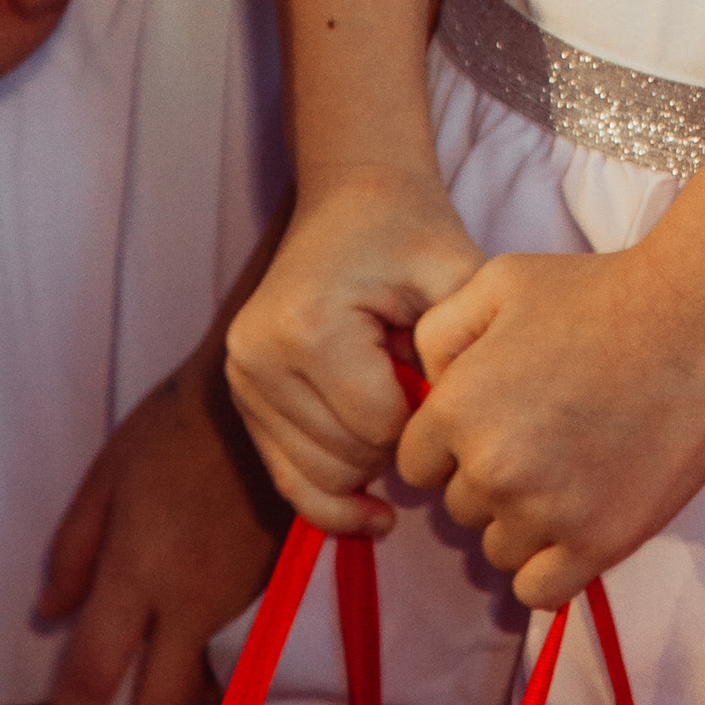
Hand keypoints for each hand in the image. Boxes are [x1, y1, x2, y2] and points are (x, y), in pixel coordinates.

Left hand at [28, 357, 283, 704]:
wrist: (277, 395)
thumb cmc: (180, 423)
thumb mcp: (108, 474)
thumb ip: (74, 549)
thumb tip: (50, 614)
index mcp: (138, 573)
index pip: (93, 672)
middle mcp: (191, 601)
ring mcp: (240, 598)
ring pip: (203, 673)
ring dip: (174, 697)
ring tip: (148, 698)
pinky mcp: (275, 585)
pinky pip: (234, 638)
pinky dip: (209, 654)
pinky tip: (194, 638)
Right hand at [226, 168, 483, 532]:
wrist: (351, 196)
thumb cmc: (410, 230)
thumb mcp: (453, 271)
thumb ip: (463, 347)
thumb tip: (455, 433)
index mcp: (306, 326)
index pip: (381, 429)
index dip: (429, 418)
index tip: (448, 379)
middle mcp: (258, 358)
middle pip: (347, 460)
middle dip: (400, 443)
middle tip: (425, 388)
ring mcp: (242, 380)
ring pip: (319, 478)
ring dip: (371, 462)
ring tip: (400, 406)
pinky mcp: (242, 396)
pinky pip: (288, 477)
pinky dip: (333, 495)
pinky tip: (374, 509)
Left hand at [403, 234, 704, 603]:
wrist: (701, 318)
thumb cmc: (603, 292)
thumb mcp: (500, 281)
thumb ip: (439, 332)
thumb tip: (425, 384)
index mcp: (458, 408)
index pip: (416, 465)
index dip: (453, 445)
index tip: (497, 423)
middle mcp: (491, 468)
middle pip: (460, 507)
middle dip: (492, 478)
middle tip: (548, 436)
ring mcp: (545, 511)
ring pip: (499, 549)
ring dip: (524, 522)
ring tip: (573, 471)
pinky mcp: (598, 543)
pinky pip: (539, 591)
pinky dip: (550, 566)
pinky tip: (577, 523)